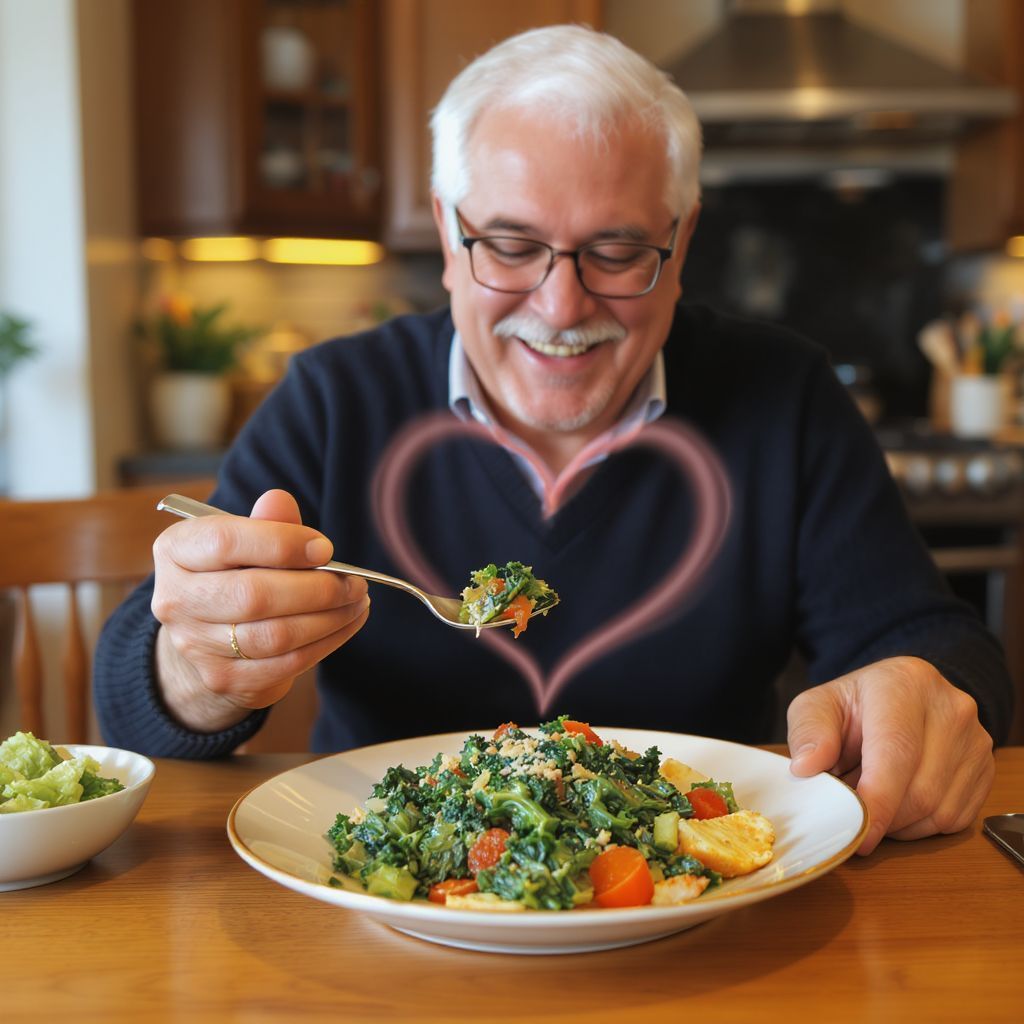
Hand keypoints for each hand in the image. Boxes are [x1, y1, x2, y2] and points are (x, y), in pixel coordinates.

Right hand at [151, 489, 369, 731]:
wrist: (208, 635)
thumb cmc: (235, 573)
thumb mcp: (244, 540)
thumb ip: (265, 522)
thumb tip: (279, 500)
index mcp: (176, 550)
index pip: (225, 542)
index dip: (282, 543)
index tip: (325, 548)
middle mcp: (175, 600)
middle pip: (253, 595)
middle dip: (317, 588)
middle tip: (354, 581)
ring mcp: (195, 645)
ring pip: (274, 635)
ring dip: (328, 618)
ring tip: (357, 600)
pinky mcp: (222, 678)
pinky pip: (285, 663)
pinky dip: (326, 642)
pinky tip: (346, 623)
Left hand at [786, 656, 994, 854]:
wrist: (897, 698)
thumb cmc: (853, 707)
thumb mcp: (817, 707)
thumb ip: (808, 732)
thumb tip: (807, 767)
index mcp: (905, 683)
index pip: (896, 752)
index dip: (877, 800)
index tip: (857, 832)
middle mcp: (950, 707)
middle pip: (921, 789)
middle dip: (882, 817)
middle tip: (852, 815)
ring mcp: (975, 739)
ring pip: (940, 810)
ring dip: (899, 824)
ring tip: (872, 800)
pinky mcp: (986, 768)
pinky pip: (955, 819)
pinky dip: (920, 826)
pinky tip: (897, 805)